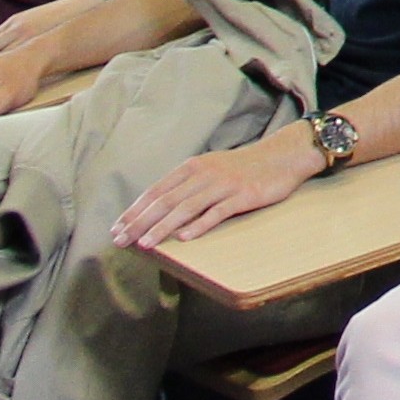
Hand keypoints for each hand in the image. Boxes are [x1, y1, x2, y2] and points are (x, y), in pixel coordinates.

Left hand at [113, 128, 324, 248]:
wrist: (283, 155)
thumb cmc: (244, 167)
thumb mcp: (211, 169)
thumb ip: (187, 185)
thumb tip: (159, 207)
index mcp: (192, 167)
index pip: (155, 190)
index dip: (134, 210)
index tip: (116, 228)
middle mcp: (204, 174)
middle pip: (165, 201)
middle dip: (139, 222)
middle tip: (120, 240)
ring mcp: (224, 184)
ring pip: (186, 208)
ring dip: (162, 227)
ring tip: (145, 244)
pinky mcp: (243, 195)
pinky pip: (218, 212)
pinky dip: (200, 225)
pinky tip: (184, 238)